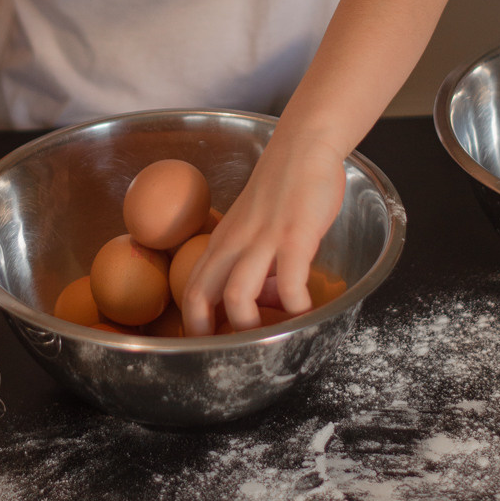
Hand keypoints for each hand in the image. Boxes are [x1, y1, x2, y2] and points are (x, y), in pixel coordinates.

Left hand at [181, 137, 346, 335]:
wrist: (303, 146)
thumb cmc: (283, 189)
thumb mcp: (258, 229)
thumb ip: (257, 264)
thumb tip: (268, 303)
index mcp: (222, 242)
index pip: (191, 290)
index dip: (193, 326)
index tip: (208, 346)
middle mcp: (234, 243)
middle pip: (200, 297)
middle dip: (211, 335)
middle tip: (233, 354)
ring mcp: (263, 239)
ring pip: (238, 296)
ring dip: (251, 327)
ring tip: (272, 336)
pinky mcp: (295, 235)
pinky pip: (290, 283)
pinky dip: (296, 308)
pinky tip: (308, 311)